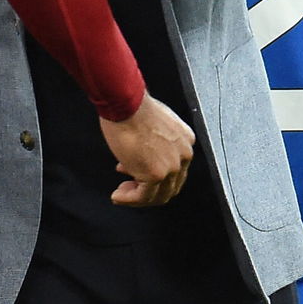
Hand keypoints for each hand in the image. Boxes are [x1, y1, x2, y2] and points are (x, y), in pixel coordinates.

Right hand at [99, 92, 193, 206]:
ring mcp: (172, 167)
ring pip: (157, 195)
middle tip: (129, 187)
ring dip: (137, 197)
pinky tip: (118, 195)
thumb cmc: (133, 107)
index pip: (174, 168)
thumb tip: (139, 157)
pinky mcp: (156, 175)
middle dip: (147, 188)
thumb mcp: (152, 123)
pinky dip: (129, 200)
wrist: (126, 104)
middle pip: (169, 185)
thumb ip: (153, 141)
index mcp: (185, 140)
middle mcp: (184, 155)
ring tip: (121, 194)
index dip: (154, 174)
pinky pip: (143, 196)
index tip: (135, 173)